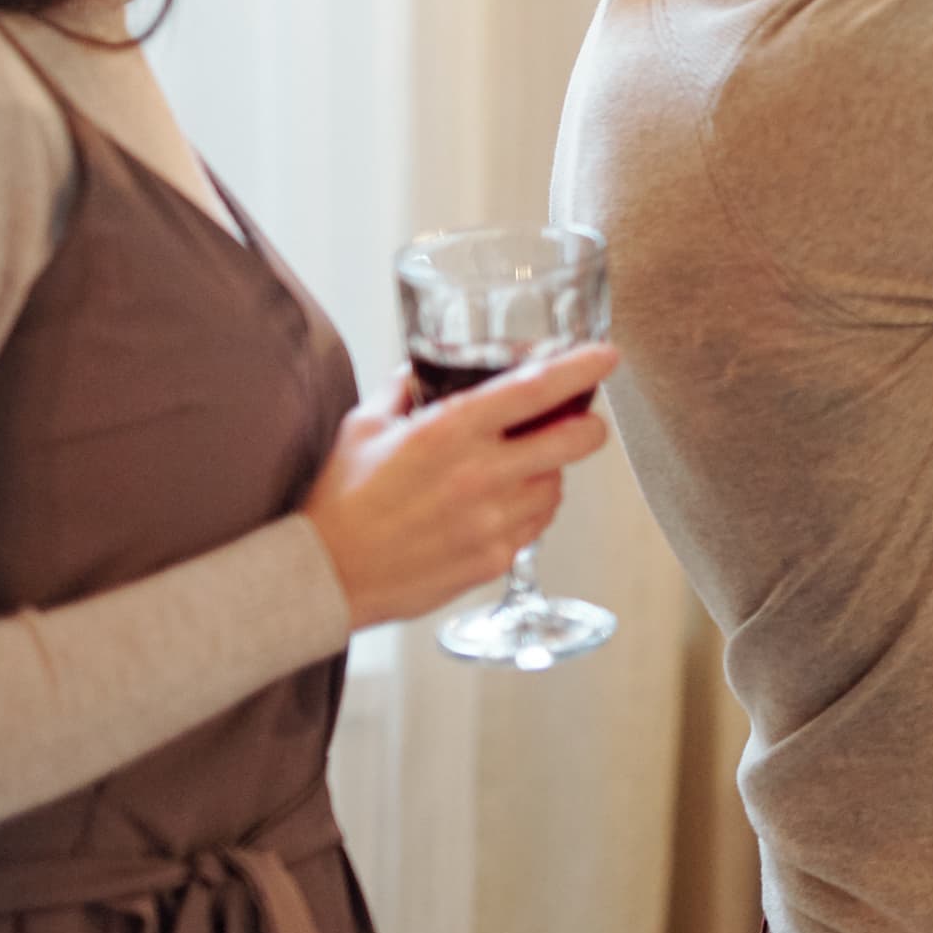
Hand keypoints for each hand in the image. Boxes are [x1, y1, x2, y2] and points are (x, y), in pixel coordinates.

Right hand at [305, 344, 618, 629]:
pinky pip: (536, 526)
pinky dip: (528, 512)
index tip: (606, 356)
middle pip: (575, 441)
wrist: (326, 575)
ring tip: (513, 471)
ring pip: (557, 485)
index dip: (580, 368)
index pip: (535, 390)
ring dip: (548, 472)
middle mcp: (480, 474)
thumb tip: (429, 366)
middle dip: (587, 426)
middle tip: (579, 422)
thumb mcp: (366, 425)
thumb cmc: (341, 499)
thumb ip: (406, 389)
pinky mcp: (496, 559)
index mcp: (449, 431)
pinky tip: (496, 508)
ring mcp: (493, 521)